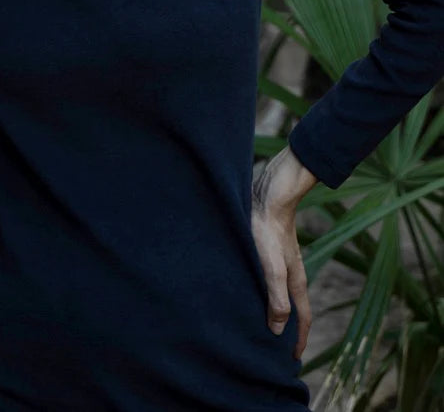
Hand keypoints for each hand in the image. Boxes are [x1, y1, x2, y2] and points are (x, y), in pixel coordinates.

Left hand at [250, 147, 315, 358]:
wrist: (267, 194)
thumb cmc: (267, 229)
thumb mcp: (272, 267)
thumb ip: (277, 297)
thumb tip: (278, 329)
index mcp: (295, 279)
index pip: (302, 316)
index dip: (299, 338)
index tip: (293, 359)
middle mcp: (291, 271)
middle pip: (293, 306)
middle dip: (289, 328)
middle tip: (278, 347)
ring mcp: (281, 259)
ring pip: (281, 291)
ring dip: (276, 309)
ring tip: (263, 322)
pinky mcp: (268, 248)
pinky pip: (270, 278)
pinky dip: (265, 291)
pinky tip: (250, 289)